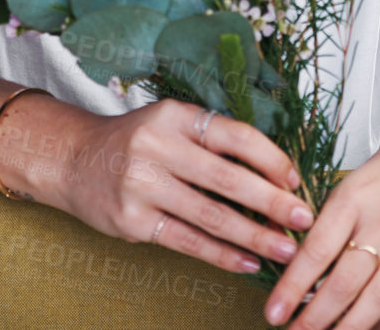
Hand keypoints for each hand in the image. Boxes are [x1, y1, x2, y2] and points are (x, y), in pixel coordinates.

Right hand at [50, 99, 315, 274]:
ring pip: (211, 216)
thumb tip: (276, 176)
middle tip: (305, 220)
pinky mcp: (132, 221)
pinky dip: (223, 255)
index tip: (296, 181)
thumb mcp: (171, 123)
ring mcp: (141, 186)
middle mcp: (157, 147)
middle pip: (227, 179)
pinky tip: (249, 263)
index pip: (235, 136)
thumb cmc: (136, 141)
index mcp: (175, 116)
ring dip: (255, 236)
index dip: (271, 159)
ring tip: (287, 250)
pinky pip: (188, 241)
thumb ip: (214, 141)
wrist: (74, 159)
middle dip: (272, 203)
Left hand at [262, 130, 379, 328]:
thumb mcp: (353, 182)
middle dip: (314, 318)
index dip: (291, 288)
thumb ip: (327, 220)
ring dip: (348, 328)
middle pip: (343, 284)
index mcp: (354, 198)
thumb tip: (293, 261)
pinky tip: (370, 328)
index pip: (315, 252)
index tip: (274, 312)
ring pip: (375, 300)